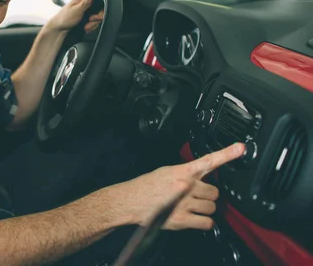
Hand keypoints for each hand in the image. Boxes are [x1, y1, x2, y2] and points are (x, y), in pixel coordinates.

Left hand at [46, 0, 103, 33]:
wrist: (59, 28)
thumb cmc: (64, 19)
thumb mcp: (76, 10)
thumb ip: (84, 3)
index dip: (102, 6)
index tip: (96, 15)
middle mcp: (86, 0)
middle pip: (101, 7)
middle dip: (97, 18)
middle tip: (90, 21)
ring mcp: (88, 8)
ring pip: (99, 15)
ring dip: (94, 23)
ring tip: (86, 26)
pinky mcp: (88, 15)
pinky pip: (95, 20)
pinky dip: (92, 25)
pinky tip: (86, 27)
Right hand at [121, 143, 244, 229]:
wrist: (131, 201)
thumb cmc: (146, 187)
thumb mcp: (166, 172)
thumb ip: (185, 173)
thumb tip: (200, 176)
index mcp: (182, 172)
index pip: (208, 160)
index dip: (227, 154)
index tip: (240, 148)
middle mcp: (185, 187)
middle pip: (214, 192)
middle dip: (207, 195)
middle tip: (195, 197)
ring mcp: (185, 204)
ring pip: (212, 207)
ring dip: (205, 209)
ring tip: (191, 207)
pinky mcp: (182, 220)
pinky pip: (206, 222)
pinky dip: (203, 222)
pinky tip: (194, 218)